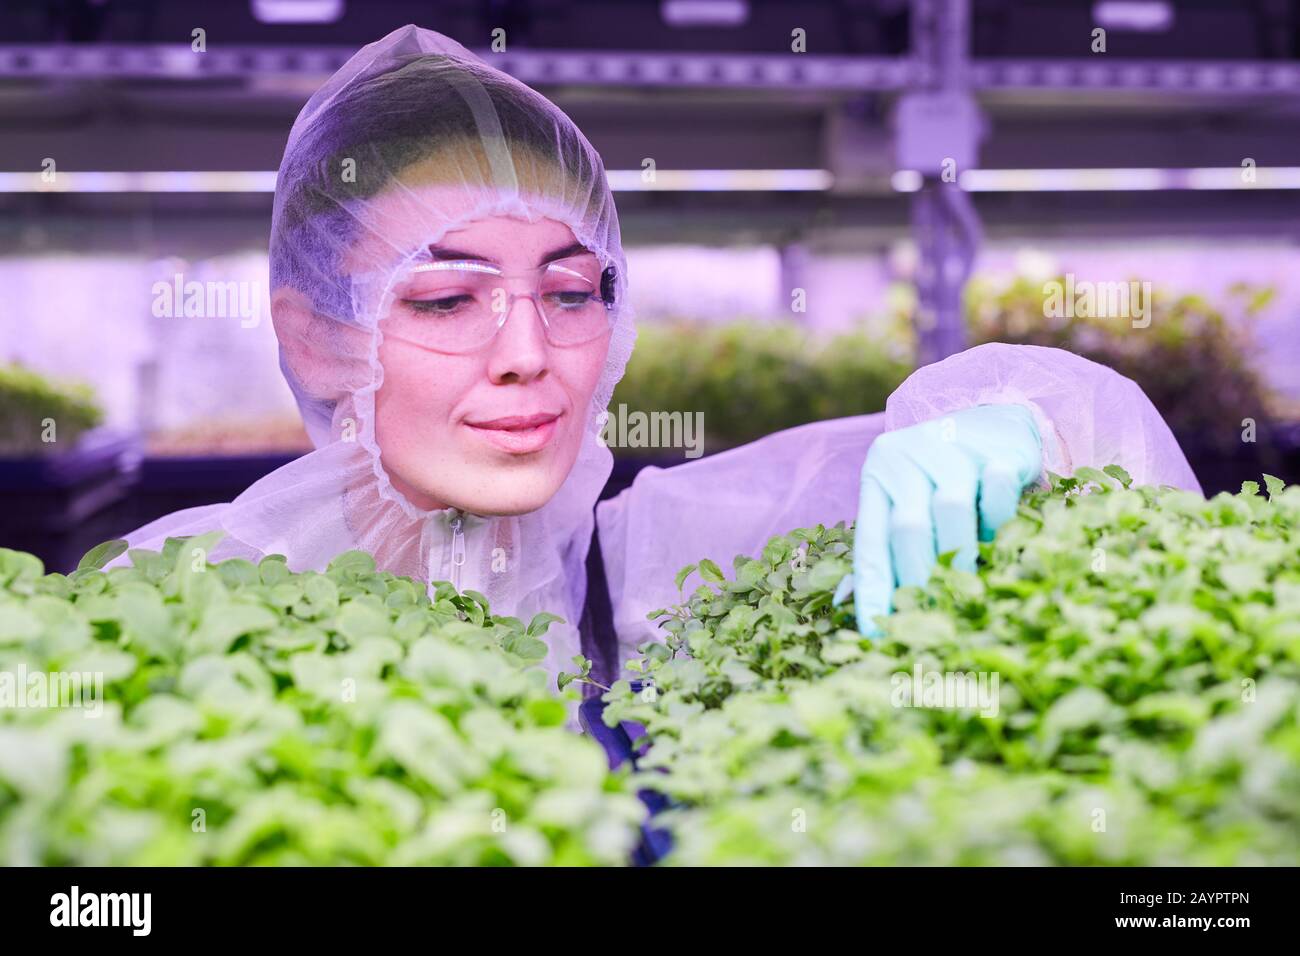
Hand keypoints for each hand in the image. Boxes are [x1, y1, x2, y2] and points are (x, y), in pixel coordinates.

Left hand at [834, 403, 1042, 635]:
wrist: (995, 418)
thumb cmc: (943, 473)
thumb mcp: (909, 499)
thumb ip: (889, 544)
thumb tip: (858, 606)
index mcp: (878, 475)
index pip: (871, 541)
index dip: (873, 590)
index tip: (874, 631)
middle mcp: (906, 457)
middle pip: (908, 528)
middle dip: (918, 578)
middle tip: (927, 618)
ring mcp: (951, 447)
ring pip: (950, 510)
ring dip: (960, 555)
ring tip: (965, 590)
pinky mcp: (995, 447)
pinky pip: (996, 490)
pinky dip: (998, 520)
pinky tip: (999, 537)